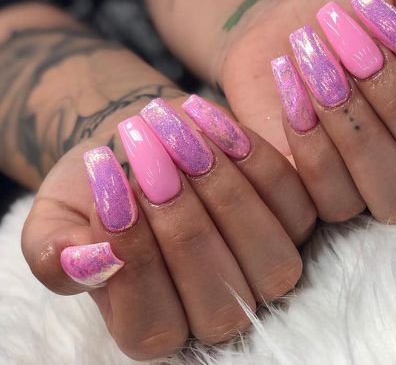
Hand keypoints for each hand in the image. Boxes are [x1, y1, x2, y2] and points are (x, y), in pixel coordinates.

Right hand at [22, 95, 315, 359]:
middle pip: (220, 299)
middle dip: (182, 225)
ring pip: (270, 257)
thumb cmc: (102, 189)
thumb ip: (52, 252)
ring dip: (224, 193)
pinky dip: (257, 160)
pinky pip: (294, 202)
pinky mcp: (294, 221)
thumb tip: (85, 262)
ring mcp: (265, 267)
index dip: (135, 260)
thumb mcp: (57, 217)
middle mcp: (220, 308)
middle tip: (146, 158)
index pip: (154, 324)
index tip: (109, 190)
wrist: (142, 146)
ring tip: (178, 135)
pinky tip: (211, 119)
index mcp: (156, 325)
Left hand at [220, 0, 395, 222]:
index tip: (383, 17)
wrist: (282, 33)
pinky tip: (293, 97)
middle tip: (344, 40)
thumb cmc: (346, 12)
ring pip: (395, 191)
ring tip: (315, 65)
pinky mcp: (334, 199)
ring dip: (352, 121)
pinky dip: (312, 144)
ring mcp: (387, 187)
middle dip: (389, 88)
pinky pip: (337, 200)